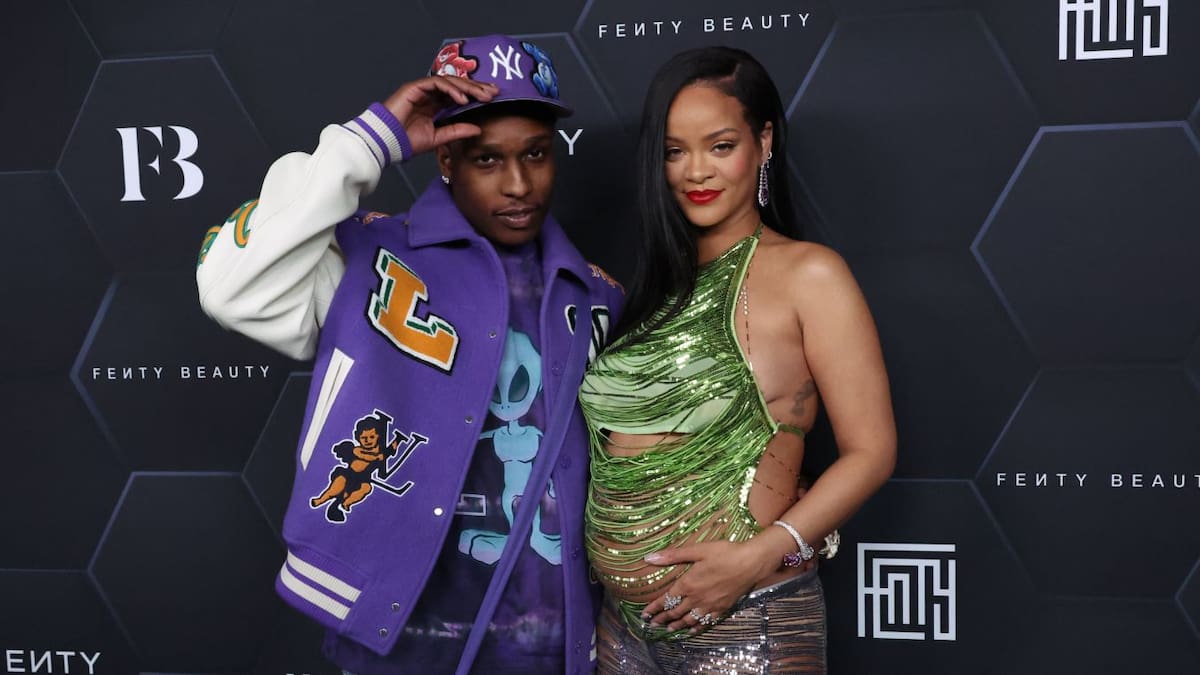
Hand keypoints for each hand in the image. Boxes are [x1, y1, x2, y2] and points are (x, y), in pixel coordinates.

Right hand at [382, 76, 498, 154]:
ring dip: (467, 87)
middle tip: (493, 92)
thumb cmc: (406, 141)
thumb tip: (478, 129)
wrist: (387, 142)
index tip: (492, 97)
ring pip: (449, 81)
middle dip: (476, 87)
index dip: (476, 94)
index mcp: (435, 105)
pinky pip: (436, 83)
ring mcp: (422, 89)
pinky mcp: (415, 87)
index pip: (459, 94)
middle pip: (458, 85)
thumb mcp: (439, 138)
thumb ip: (457, 131)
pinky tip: (462, 98)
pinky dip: (451, 89)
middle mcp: (430, 94)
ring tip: (481, 95)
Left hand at [640, 540, 775, 632]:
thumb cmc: (724, 553)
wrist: (750, 563)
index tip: (644, 614)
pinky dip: (696, 628)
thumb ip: (673, 555)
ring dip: (676, 626)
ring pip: (688, 620)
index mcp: (688, 584)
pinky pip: (705, 622)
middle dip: (662, 619)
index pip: (666, 599)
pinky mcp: (721, 609)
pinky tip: (691, 630)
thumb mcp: (697, 550)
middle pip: (675, 613)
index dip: (654, 608)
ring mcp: (709, 606)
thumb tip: (648, 558)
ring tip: (667, 630)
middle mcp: (696, 598)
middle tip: (652, 624)